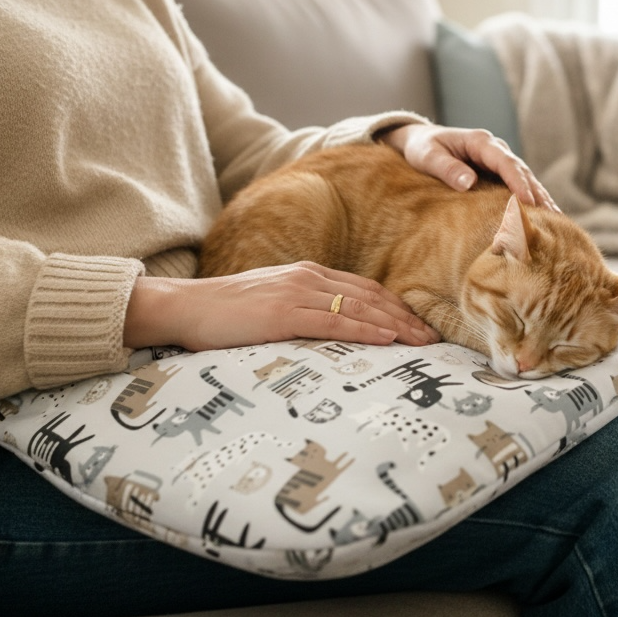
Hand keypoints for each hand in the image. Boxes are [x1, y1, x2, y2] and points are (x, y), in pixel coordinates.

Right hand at [123, 262, 440, 350]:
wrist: (184, 307)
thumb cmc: (224, 313)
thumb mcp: (271, 304)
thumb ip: (302, 309)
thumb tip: (330, 328)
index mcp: (307, 274)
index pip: (365, 288)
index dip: (396, 306)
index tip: (420, 325)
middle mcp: (308, 277)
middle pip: (371, 296)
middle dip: (406, 318)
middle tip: (434, 338)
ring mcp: (297, 293)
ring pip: (360, 307)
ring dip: (396, 325)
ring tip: (421, 342)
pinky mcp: (283, 313)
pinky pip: (334, 321)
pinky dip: (365, 328)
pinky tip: (387, 338)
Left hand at [378, 124, 559, 210]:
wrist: (421, 141)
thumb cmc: (422, 148)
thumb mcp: (427, 156)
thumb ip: (447, 168)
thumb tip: (469, 183)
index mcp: (481, 142)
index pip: (506, 163)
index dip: (519, 183)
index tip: (528, 203)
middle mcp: (496, 150)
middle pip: (523, 172)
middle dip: (538, 195)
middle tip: (551, 219)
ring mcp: (500, 162)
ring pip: (527, 180)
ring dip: (541, 200)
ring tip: (557, 223)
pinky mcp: (500, 174)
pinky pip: (521, 187)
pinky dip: (533, 202)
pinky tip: (546, 219)